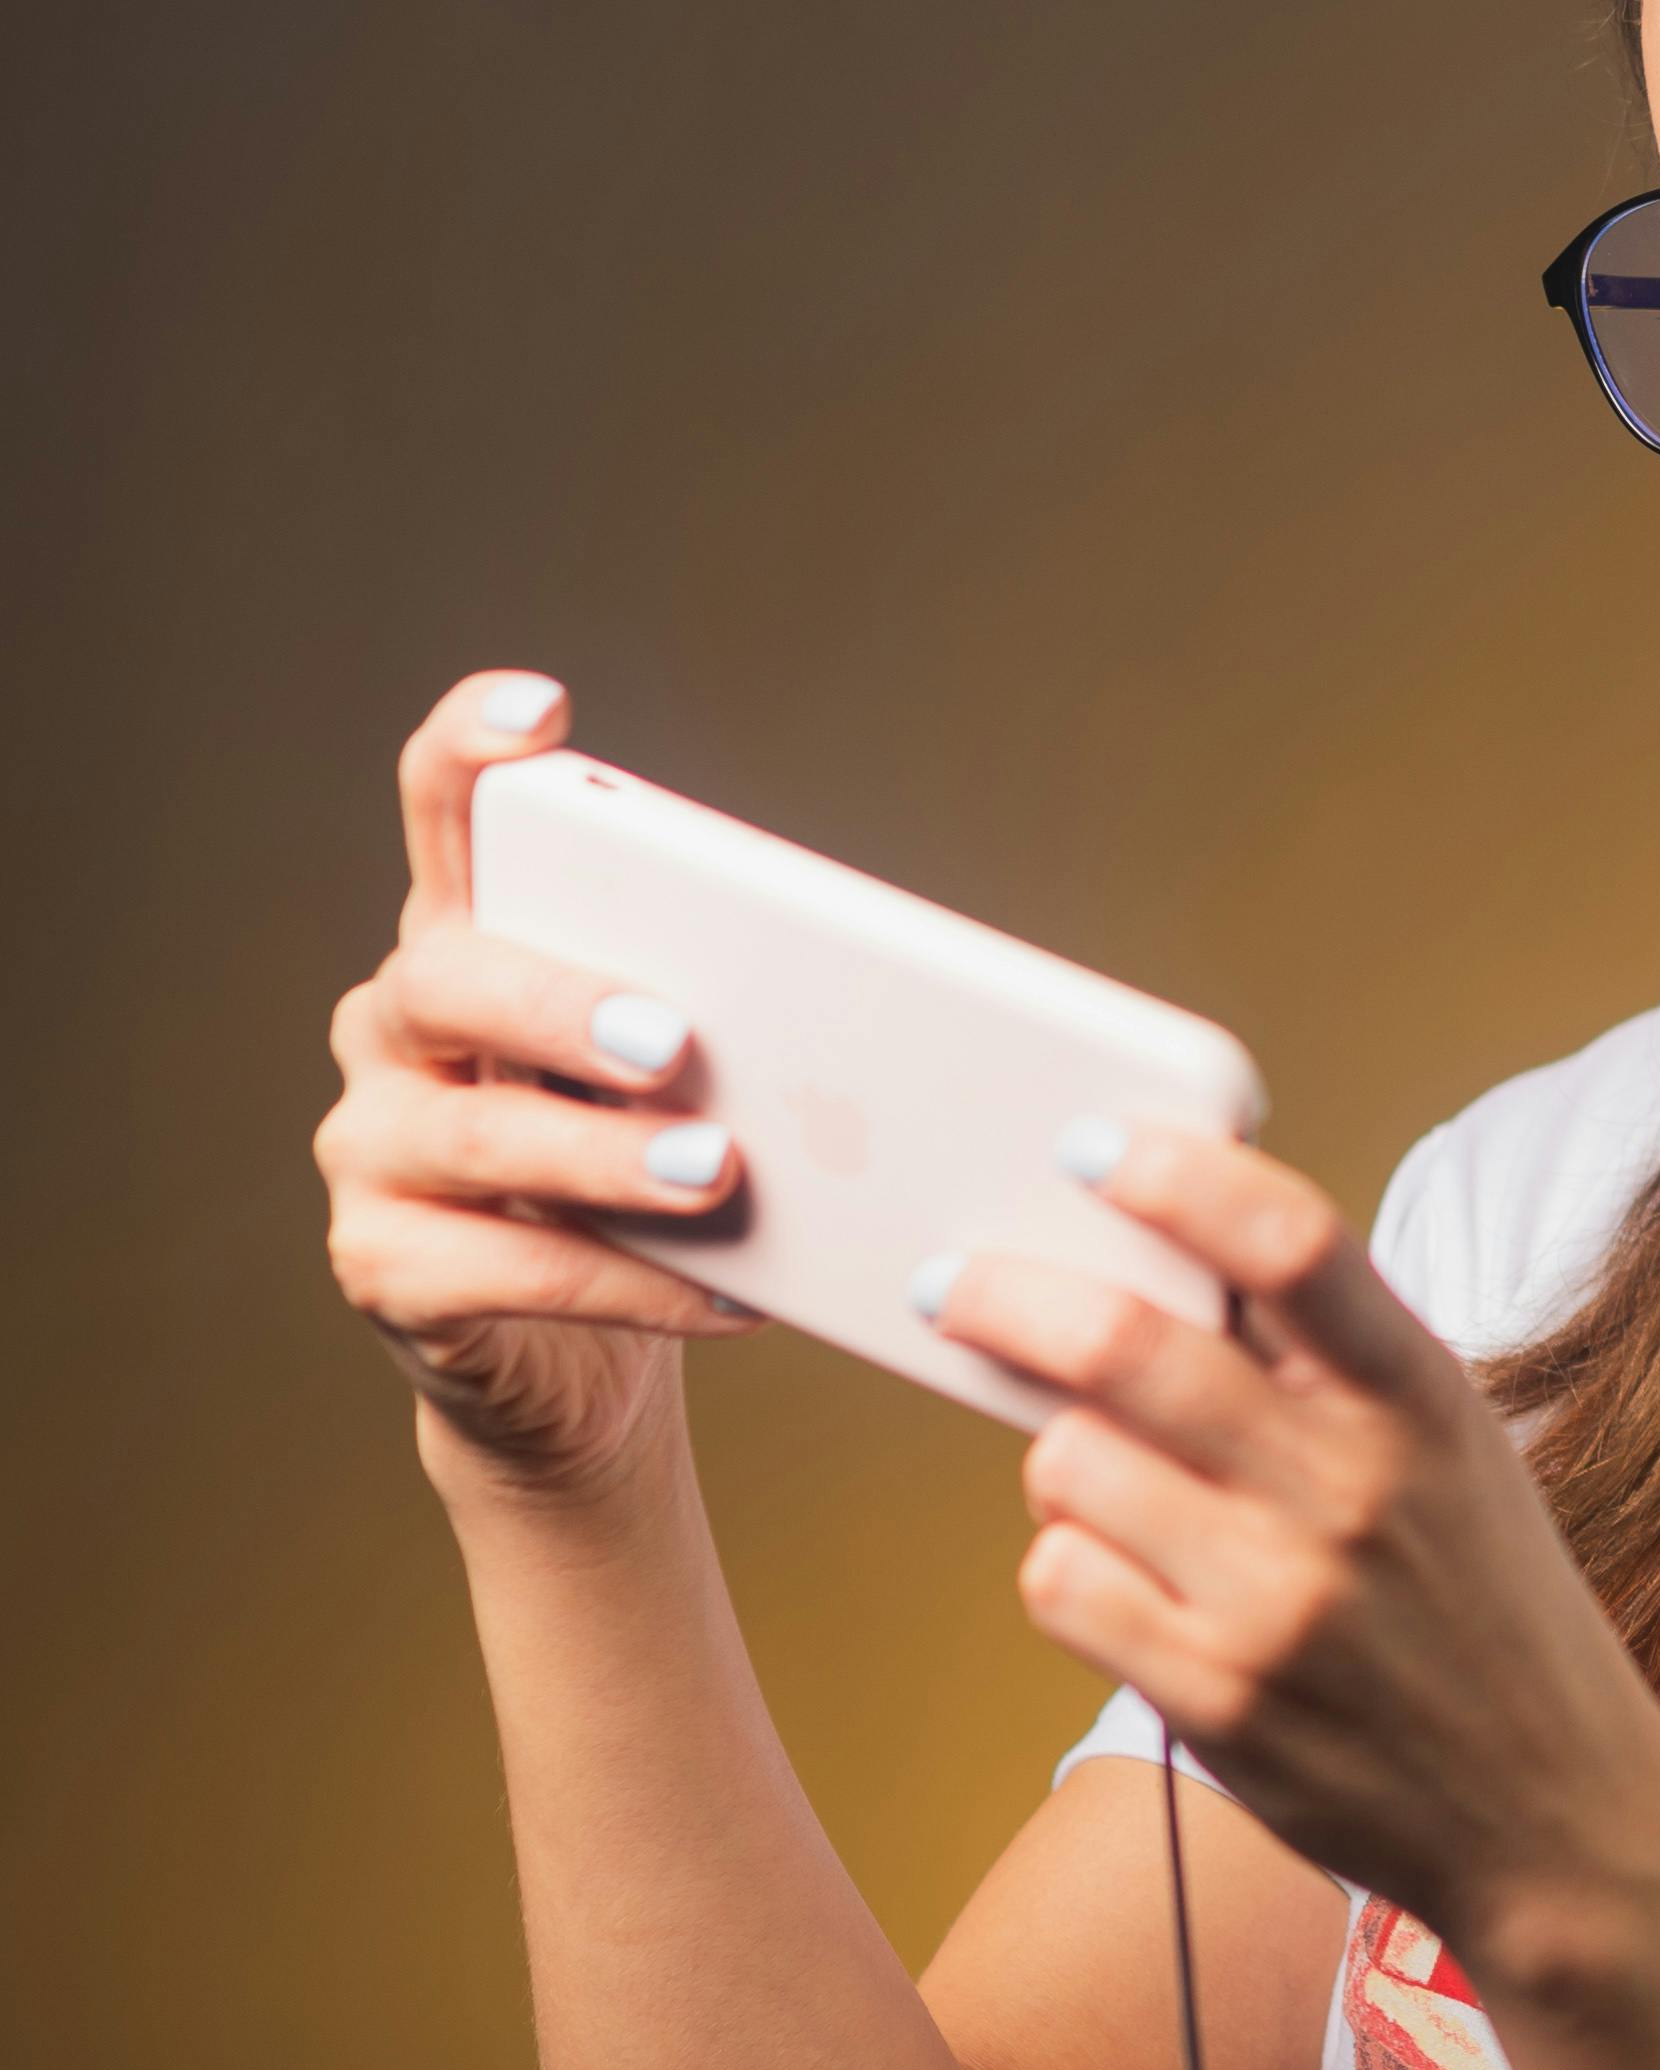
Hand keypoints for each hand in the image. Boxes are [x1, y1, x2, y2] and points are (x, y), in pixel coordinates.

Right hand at [318, 672, 758, 1485]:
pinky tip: (731, 1295)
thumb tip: (877, 1023)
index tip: (538, 711)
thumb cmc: (649, 1178)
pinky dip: (627, 1282)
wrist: (584, 1358)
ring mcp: (371, 1145)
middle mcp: (397, 1025)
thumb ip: (734, 1023)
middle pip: (448, 976)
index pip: (445, 816)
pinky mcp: (382, 1267)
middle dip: (563, 1000)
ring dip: (605, 1156)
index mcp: (474, 939)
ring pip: (472, 1136)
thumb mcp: (687, 1081)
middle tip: (677, 1039)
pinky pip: (500, 1269)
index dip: (469, 751)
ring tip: (718, 1171)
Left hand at [936, 1139, 1659, 1954]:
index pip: (1293, 1243)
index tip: (1091, 1145)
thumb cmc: (1478, 1597)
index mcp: (1420, 1397)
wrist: (1553, 1807)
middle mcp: (1351, 1490)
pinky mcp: (1215, 1701)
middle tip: (953, 1283)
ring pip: (1068, 1465)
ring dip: (1061, 1458)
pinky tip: (1128, 1575)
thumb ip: (1322, 1360)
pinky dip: (1066, 1562)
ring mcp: (1278, 1602)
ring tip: (1112, 1481)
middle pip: (1129, 1348)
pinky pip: (1058, 1582)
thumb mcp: (1446, 1447)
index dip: (1179, 1175)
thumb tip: (1150, 1251)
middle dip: (1012, 1297)